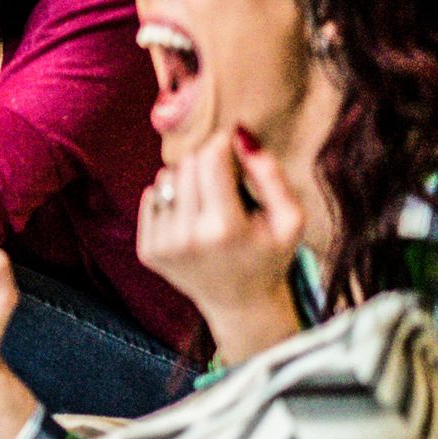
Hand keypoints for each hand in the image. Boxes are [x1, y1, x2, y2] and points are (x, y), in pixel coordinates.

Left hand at [138, 127, 304, 360]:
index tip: (231, 144)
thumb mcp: (289, 219)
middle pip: (186, 166)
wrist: (241, 303)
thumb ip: (270, 174)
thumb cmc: (270, 254)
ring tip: (209, 201)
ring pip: (165, 179)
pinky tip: (190, 216)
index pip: (209, 160)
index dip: (220, 143)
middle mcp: (187, 238)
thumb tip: (239, 135)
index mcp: (225, 229)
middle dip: (205, 160)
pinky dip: (170, 198)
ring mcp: (163, 246)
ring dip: (186, 179)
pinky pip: (151, 198)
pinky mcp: (148, 251)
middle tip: (225, 178)